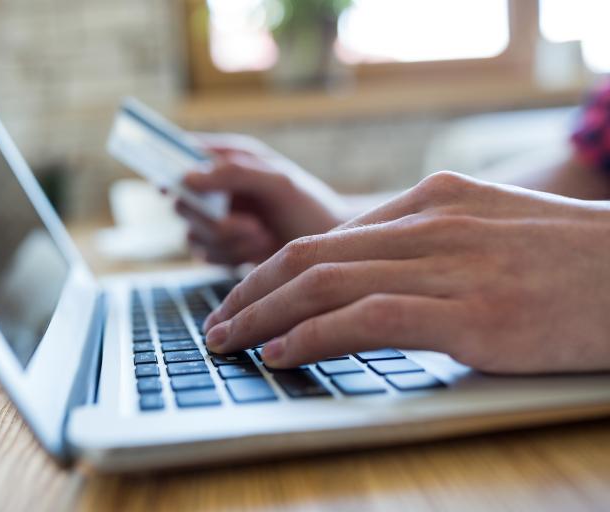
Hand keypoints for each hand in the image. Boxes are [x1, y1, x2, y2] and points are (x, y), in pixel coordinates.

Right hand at [177, 133, 344, 264]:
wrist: (329, 248)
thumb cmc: (309, 206)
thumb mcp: (277, 182)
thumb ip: (234, 174)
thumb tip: (187, 177)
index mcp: (228, 158)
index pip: (183, 155)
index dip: (170, 168)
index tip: (174, 187)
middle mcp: (217, 187)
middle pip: (183, 203)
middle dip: (214, 222)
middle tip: (252, 226)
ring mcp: (217, 218)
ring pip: (192, 235)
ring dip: (228, 242)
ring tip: (263, 236)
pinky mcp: (222, 247)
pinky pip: (206, 255)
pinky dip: (230, 256)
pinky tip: (258, 249)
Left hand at [204, 171, 609, 373]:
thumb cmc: (572, 260)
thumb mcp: (491, 230)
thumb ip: (426, 244)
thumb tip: (363, 274)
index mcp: (433, 200)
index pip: (330, 236)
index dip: (277, 270)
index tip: (249, 296)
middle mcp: (432, 224)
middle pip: (311, 254)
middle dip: (252, 290)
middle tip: (218, 319)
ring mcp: (450, 266)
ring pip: (326, 283)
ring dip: (264, 314)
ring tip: (228, 339)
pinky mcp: (471, 313)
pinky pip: (367, 318)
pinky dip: (313, 336)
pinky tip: (281, 353)